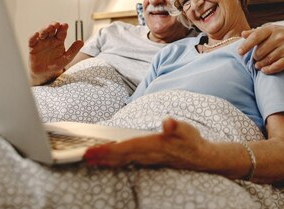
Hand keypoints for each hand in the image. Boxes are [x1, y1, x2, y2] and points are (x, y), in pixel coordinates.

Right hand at [28, 22, 82, 84]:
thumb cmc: (55, 65)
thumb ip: (73, 50)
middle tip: (56, 24)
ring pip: (42, 33)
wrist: (44, 74)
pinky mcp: (32, 47)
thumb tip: (81, 41)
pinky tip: (36, 34)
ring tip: (49, 27)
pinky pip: (31, 40)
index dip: (63, 28)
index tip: (65, 25)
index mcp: (59, 41)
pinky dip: (33, 36)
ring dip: (45, 29)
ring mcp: (41, 42)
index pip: (61, 32)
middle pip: (51, 30)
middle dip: (53, 25)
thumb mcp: (66, 58)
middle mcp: (50, 39)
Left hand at [84, 118, 207, 169]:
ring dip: (105, 160)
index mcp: (152, 146)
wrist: (201, 157)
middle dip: (101, 156)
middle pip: (119, 156)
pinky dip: (114, 161)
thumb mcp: (186, 130)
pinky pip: (126, 161)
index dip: (108, 149)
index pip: (125, 147)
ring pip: (121, 160)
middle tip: (82, 156)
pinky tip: (108, 160)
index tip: (93, 150)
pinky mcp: (147, 160)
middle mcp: (147, 155)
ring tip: (90, 159)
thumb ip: (176, 126)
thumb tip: (167, 122)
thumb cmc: (192, 141)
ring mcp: (146, 159)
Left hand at [238, 25, 283, 73]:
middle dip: (256, 57)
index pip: (255, 37)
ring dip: (260, 65)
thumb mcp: (274, 30)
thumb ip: (257, 32)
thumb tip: (242, 34)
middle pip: (259, 51)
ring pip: (266, 60)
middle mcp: (279, 37)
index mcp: (272, 29)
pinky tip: (264, 70)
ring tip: (258, 66)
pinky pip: (276, 66)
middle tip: (255, 59)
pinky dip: (268, 70)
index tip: (239, 52)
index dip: (246, 45)